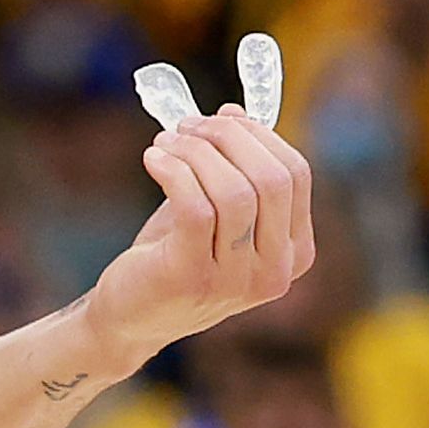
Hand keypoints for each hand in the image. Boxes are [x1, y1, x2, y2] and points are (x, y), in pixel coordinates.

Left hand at [88, 104, 311, 369]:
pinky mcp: (193, 278)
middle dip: (226, 138)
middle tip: (188, 126)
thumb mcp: (215, 211)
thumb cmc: (176, 255)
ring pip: (233, 192)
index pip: (295, 175)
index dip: (257, 135)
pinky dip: (173, 171)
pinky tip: (153, 160)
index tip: (219, 118)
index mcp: (295, 252)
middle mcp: (276, 271)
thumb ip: (232, 168)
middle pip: (271, 179)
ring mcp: (237, 280)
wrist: (132, 315)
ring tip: (165, 144)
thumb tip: (235, 112)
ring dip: (194, 153)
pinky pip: (194, 207)